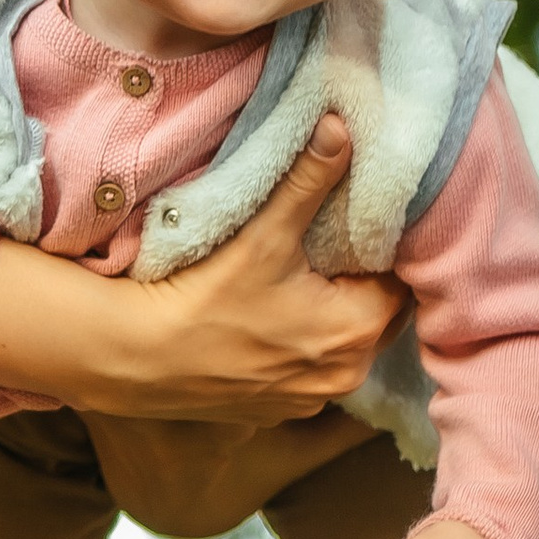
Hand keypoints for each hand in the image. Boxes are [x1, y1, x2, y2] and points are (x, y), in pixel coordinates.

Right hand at [0, 117, 405, 424]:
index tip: (360, 225)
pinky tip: (272, 321)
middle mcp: (347, 375)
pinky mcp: (278, 412)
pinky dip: (301, 347)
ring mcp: (311, 399)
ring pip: (343, 346)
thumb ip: (309, 180)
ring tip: (303, 280)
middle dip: (360, 283)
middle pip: (376, 316)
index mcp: (359, 332)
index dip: (382, 251)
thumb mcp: (265, 233)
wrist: (138, 358)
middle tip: (333, 246)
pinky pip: (309, 371)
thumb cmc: (206, 297)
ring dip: (332, 318)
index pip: (400, 282)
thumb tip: (341, 126)